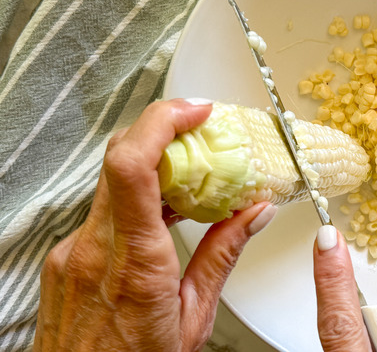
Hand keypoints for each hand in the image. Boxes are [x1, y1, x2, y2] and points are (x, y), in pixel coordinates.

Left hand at [34, 98, 277, 350]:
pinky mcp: (67, 253)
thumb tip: (254, 213)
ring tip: (194, 172)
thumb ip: (222, 257)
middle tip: (203, 129)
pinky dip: (139, 193)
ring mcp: (74, 249)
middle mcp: (95, 248)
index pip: (133, 166)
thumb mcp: (193, 319)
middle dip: (164, 130)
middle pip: (120, 158)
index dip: (163, 123)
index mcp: (135, 263)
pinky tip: (165, 208)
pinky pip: (104, 205)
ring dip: (155, 163)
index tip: (197, 111)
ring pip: (113, 179)